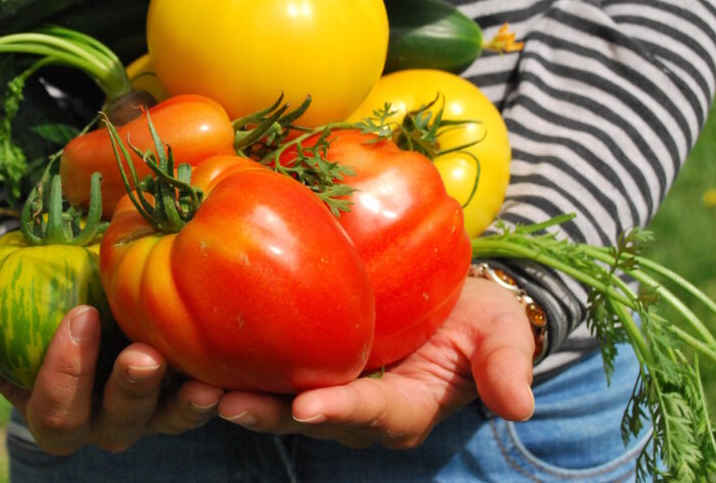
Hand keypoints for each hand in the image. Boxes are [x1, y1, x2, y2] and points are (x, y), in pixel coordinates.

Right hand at [0, 305, 224, 453]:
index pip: (54, 411)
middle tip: (142, 355)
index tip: (79, 315)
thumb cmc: (30, 319)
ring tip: (201, 380)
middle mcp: (106, 421)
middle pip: (116, 423)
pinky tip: (232, 370)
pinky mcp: (190, 392)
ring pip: (168, 418)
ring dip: (183, 402)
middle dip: (128, 391)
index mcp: (56, 411)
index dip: (63, 373)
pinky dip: (221, 389)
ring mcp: (152, 411)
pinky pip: (208, 399)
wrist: (84, 307)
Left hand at [215, 277, 536, 447]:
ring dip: (239, 395)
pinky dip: (234, 363)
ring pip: (277, 400)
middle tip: (227, 403)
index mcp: (406, 408)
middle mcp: (358, 409)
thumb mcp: (501, 333)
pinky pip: (268, 368)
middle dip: (270, 414)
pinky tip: (196, 347)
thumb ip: (505, 365)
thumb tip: (520, 405)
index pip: (373, 414)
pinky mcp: (304, 361)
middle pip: (310, 417)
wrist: (450, 298)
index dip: (342, 411)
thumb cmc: (477, 316)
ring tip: (195, 386)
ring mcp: (328, 387)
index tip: (309, 406)